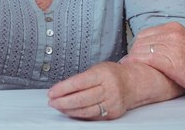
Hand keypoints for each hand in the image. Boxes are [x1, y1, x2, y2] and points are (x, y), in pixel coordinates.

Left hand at [47, 61, 182, 119]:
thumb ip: (82, 79)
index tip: (51, 92)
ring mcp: (112, 101)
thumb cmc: (112, 74)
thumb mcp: (97, 69)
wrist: (133, 83)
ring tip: (58, 107)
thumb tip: (61, 89)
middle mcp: (109, 88)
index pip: (79, 82)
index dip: (62, 88)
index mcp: (103, 74)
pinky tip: (70, 111)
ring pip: (86, 109)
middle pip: (81, 98)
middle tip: (51, 102)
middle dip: (63, 101)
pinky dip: (79, 114)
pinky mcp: (113, 113)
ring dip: (68, 109)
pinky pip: (92, 116)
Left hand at [123, 22, 184, 98]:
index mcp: (175, 28)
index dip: (138, 46)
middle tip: (130, 63)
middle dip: (133, 52)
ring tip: (130, 68)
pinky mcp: (171, 61)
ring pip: (141, 49)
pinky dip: (137, 64)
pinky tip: (135, 69)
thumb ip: (172, 42)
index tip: (135, 55)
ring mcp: (171, 46)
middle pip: (140, 40)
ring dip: (133, 59)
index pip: (146, 33)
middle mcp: (172, 34)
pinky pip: (146, 59)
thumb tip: (156, 48)